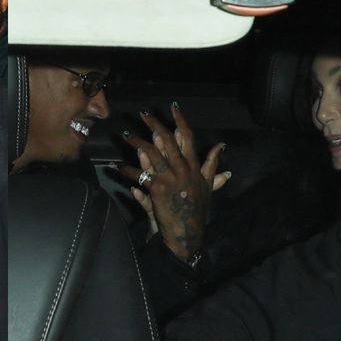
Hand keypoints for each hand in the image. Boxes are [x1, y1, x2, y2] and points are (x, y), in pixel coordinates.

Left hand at [119, 103, 229, 259]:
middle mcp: (183, 169)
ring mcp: (170, 179)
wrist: (187, 233)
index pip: (188, 137)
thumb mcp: (208, 186)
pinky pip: (140, 176)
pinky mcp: (158, 190)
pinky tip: (119, 166)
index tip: (174, 107)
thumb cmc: (196, 210)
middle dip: (154, 125)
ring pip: (151, 154)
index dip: (180, 121)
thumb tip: (221, 146)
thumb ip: (212, 165)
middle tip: (143, 114)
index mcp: (194, 167)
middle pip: (168, 141)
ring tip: (126, 135)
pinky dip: (128, 171)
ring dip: (136, 143)